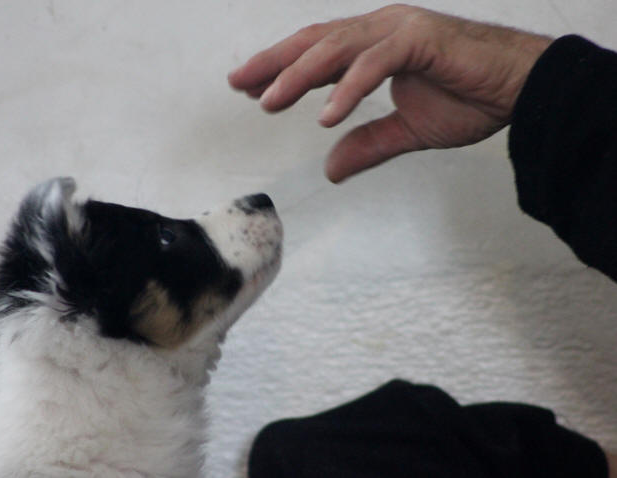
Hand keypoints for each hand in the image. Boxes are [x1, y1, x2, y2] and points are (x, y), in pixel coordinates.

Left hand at [228, 4, 552, 181]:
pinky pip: (375, 62)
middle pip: (315, 42)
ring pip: (336, 47)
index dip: (282, 70)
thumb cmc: (471, 99)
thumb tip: (331, 169)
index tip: (250, 88)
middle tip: (239, 83)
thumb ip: (368, 145)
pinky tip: (326, 114)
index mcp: (375, 46)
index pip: (317, 55)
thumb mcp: (407, 131)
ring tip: (269, 101)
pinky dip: (348, 87)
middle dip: (274, 62)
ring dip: (299, 75)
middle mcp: (381, 30)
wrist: (522, 90)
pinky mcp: (421, 39)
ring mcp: (400, 29)